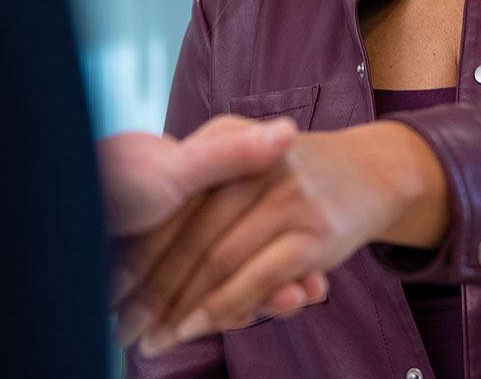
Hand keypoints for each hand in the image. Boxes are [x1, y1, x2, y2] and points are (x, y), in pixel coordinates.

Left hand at [118, 120, 449, 355]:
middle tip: (119, 326)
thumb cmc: (296, 174)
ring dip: (180, 308)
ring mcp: (286, 197)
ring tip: (150, 339)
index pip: (170, 202)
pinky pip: (258, 277)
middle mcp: (253, 164)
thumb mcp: (244, 157)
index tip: (103, 286)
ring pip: (219, 261)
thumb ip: (201, 181)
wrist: (377, 168)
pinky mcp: (314, 232)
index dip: (135, 247)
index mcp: (224, 140)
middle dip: (149, 288)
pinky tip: (196, 328)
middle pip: (187, 236)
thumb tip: (144, 216)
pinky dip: (224, 307)